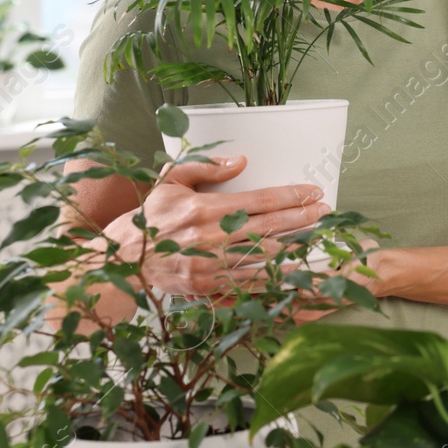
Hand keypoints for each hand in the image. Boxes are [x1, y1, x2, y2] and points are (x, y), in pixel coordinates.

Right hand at [102, 155, 331, 298]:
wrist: (122, 259)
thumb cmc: (149, 216)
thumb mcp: (171, 182)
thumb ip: (206, 168)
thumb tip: (241, 160)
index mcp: (206, 209)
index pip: (261, 200)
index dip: (292, 196)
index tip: (314, 192)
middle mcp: (212, 237)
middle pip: (271, 227)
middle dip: (303, 218)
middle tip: (325, 211)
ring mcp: (211, 265)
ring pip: (265, 256)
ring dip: (295, 246)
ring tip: (318, 236)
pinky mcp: (208, 287)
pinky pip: (249, 282)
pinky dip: (274, 277)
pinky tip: (294, 269)